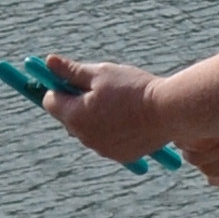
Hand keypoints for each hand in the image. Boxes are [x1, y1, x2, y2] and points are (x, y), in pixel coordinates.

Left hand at [40, 56, 194, 174]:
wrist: (169, 111)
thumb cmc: (134, 89)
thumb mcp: (102, 73)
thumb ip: (72, 70)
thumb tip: (49, 62)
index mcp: (75, 115)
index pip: (50, 101)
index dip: (59, 87)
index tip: (71, 79)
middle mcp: (84, 137)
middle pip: (69, 118)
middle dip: (78, 103)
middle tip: (101, 88)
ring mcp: (102, 149)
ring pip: (89, 130)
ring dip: (96, 118)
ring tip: (121, 103)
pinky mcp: (120, 155)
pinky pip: (107, 141)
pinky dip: (113, 131)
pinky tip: (131, 118)